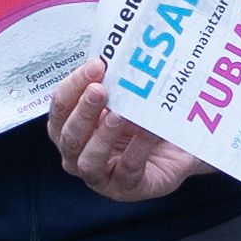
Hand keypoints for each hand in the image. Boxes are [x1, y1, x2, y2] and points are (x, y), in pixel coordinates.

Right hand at [45, 70, 203, 202]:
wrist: (179, 146)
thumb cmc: (144, 120)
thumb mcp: (126, 99)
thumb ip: (114, 83)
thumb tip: (113, 52)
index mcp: (70, 129)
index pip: (60, 107)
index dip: (73, 86)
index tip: (96, 65)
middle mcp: (77, 155)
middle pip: (68, 136)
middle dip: (83, 111)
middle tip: (100, 90)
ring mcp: (100, 177)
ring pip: (88, 161)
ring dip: (102, 136)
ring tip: (118, 115)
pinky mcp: (127, 188)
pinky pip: (128, 169)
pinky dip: (136, 148)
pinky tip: (146, 129)